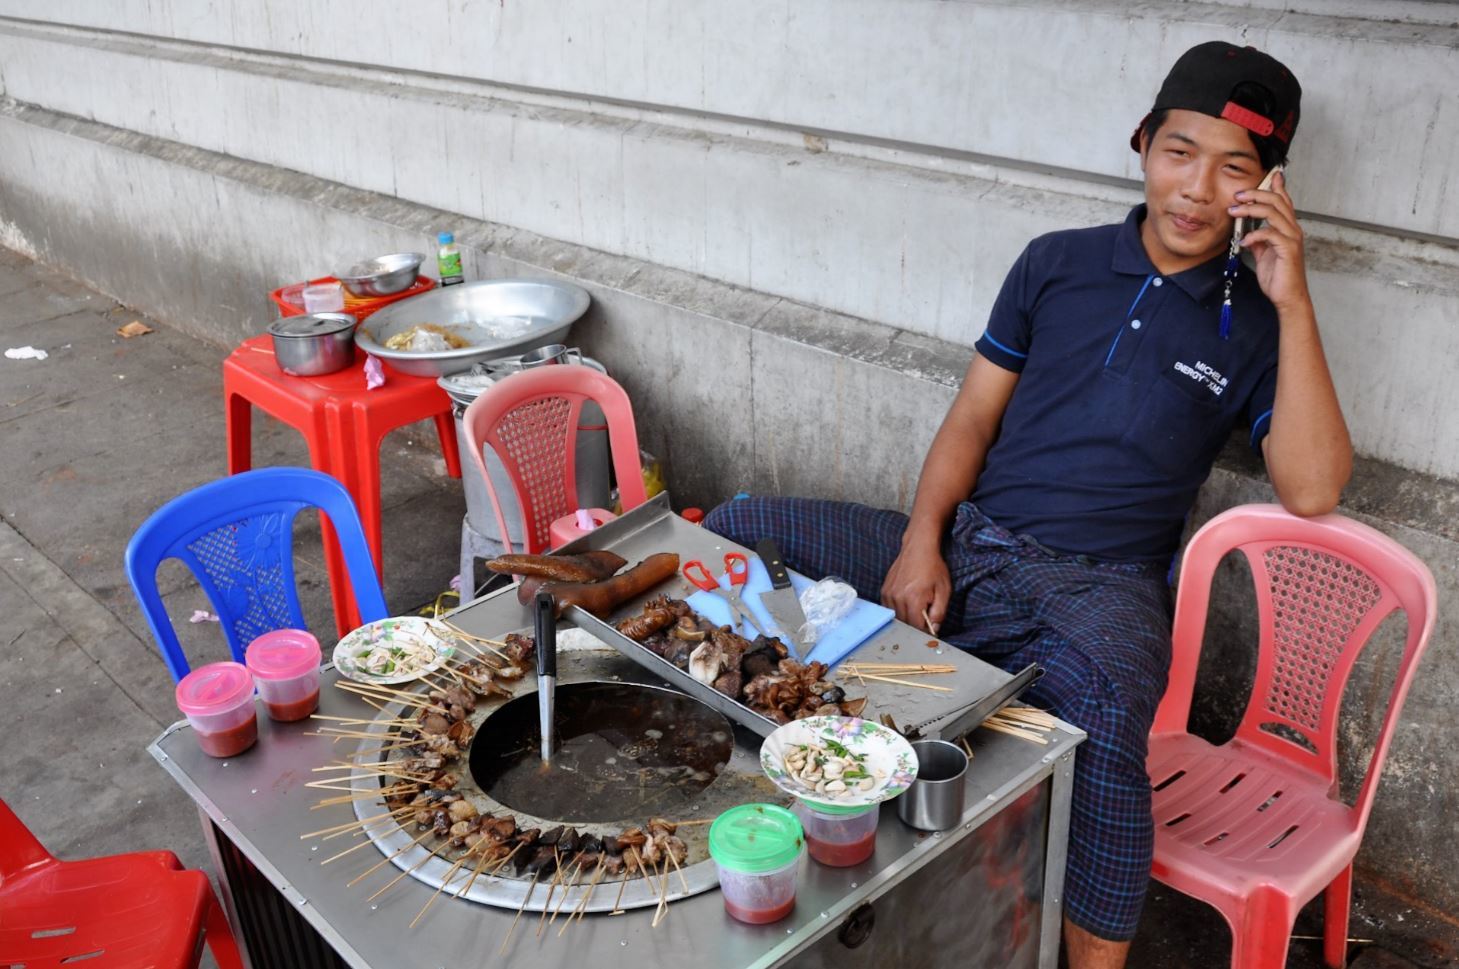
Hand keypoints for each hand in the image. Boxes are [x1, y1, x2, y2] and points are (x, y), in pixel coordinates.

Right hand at [880, 542, 951, 634]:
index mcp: (914, 598)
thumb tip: (933, 629)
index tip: (930, 630)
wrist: (918, 548)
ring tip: (916, 608)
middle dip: (915, 626)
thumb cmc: (933, 567)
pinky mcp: (884, 591)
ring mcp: (889, 594)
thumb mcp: (944, 590)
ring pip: (896, 618)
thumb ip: (939, 612)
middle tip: (925, 619)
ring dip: (906, 619)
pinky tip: (907, 604)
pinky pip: (890, 610)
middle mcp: (898, 597)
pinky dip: (898, 611)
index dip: (924, 631)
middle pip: (905, 625)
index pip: (916, 627)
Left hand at [1229, 170, 1311, 313]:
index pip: (1283, 201)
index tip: (1268, 175)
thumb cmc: (1278, 275)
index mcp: (1288, 228)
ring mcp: (1292, 238)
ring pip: (1273, 213)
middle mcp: (1293, 229)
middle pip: (1277, 201)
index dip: (1277, 186)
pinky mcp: (1288, 249)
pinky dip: (1255, 234)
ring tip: (1234, 211)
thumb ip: (1259, 240)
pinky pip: (1270, 234)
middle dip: (1256, 194)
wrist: (1287, 296)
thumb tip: (1249, 231)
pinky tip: (1244, 241)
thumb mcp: (1264, 254)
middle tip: (1237, 195)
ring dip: (1251, 209)